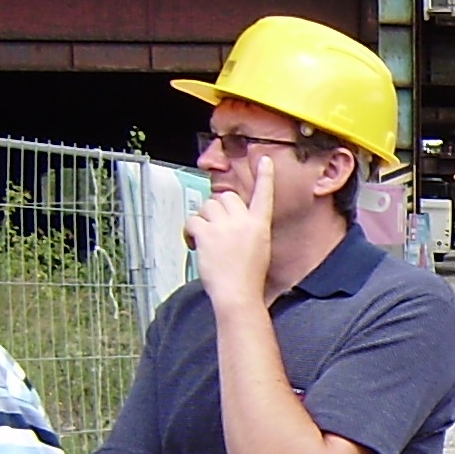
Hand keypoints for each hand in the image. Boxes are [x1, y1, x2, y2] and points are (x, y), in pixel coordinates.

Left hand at [186, 157, 275, 303]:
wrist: (238, 293)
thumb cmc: (248, 278)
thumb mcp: (259, 249)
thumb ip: (249, 230)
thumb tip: (232, 221)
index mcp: (260, 225)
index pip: (263, 195)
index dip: (264, 176)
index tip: (264, 160)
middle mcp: (243, 221)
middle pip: (226, 198)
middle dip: (217, 209)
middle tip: (215, 227)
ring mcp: (224, 226)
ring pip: (208, 206)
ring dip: (203, 219)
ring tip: (204, 237)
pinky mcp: (207, 233)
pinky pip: (193, 220)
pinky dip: (190, 231)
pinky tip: (194, 244)